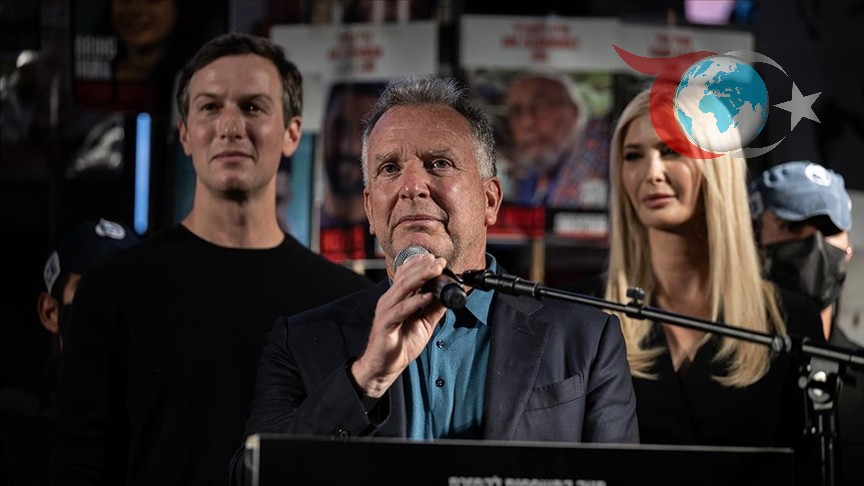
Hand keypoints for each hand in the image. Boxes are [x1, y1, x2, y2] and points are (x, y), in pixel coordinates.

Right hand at [351, 252, 447, 397]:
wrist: (384, 367)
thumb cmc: (400, 345)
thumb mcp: (424, 324)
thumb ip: (434, 309)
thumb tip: (448, 295)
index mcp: (396, 298)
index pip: (405, 274)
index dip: (419, 264)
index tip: (435, 258)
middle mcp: (389, 300)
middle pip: (406, 277)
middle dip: (424, 267)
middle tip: (440, 261)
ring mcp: (386, 311)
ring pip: (403, 288)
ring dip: (421, 277)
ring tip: (436, 270)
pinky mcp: (386, 324)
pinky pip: (401, 309)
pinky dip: (415, 301)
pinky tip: (428, 296)